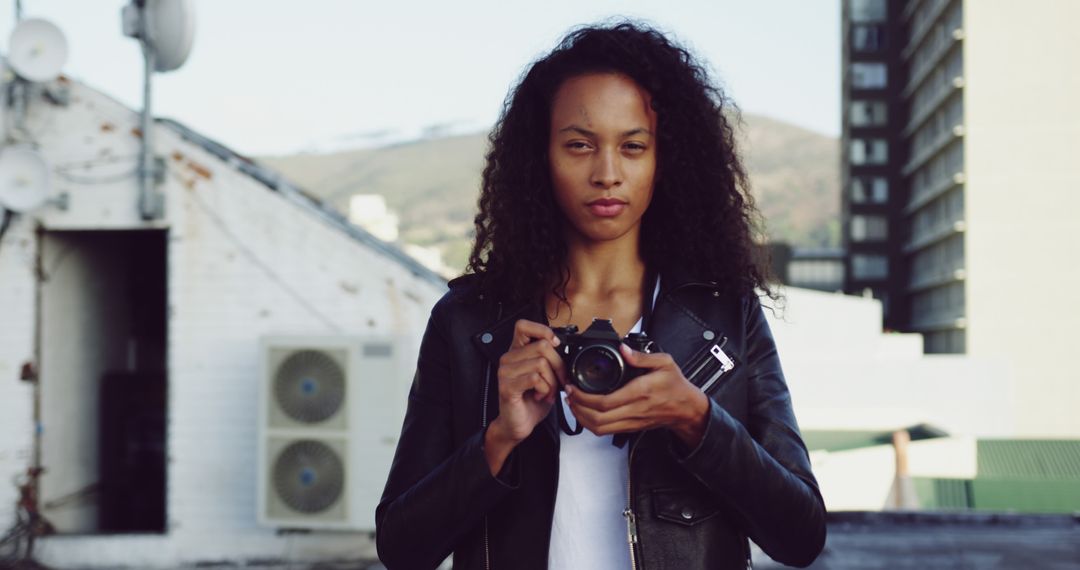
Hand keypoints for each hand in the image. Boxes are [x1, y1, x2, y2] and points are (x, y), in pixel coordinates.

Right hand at [484, 319, 566, 474]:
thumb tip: (567, 351)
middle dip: (558, 366)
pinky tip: (540, 396)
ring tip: (548, 393)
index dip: (542, 330)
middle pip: (542, 346)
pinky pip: (535, 379)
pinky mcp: (507, 387)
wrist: (517, 425)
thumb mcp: (545, 376)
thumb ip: (550, 361)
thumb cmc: (530, 401)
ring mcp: (505, 372)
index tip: (556, 344)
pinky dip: (544, 389)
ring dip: (552, 382)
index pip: (523, 325)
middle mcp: (508, 359)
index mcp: (517, 352)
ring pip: (541, 363)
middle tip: (559, 382)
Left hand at [565, 344, 709, 447]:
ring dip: (581, 417)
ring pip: (599, 428)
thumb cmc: (676, 386)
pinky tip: (584, 412)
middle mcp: (633, 410)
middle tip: (568, 393)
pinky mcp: (630, 427)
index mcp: (639, 393)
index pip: (605, 401)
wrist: (686, 408)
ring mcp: (631, 421)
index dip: (583, 397)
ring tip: (573, 402)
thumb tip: (623, 349)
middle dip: (577, 407)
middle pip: (597, 418)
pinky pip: (605, 430)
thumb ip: (642, 356)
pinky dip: (590, 423)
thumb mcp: (665, 363)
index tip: (573, 386)